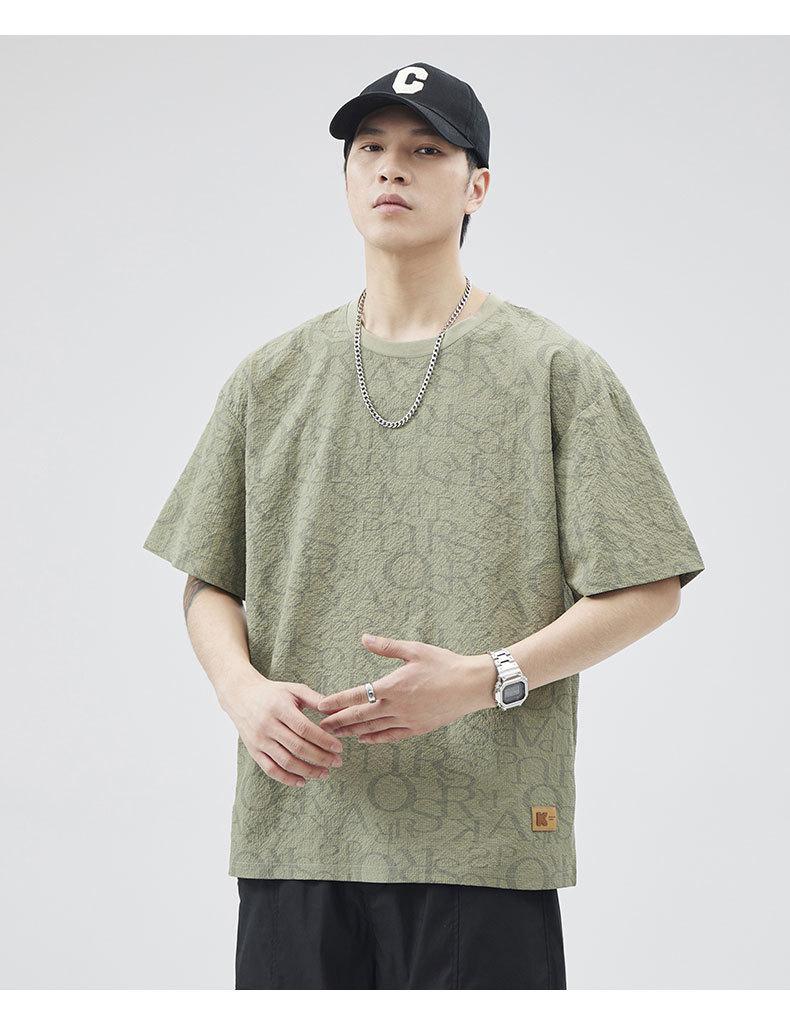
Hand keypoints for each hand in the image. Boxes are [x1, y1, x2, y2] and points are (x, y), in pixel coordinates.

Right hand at [221, 668, 343, 787]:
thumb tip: (338, 712)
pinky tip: (303, 781)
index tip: (339, 748)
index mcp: (280, 708)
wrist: (241, 695)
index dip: (323, 740)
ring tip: (324, 773)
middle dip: (321, 758)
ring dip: (308, 771)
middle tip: (337, 762)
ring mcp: (259, 740)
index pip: (305, 729)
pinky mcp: (254, 751)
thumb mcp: (294, 690)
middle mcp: (268, 725)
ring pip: (286, 761)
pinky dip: (287, 779)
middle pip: (298, 747)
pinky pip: (271, 769)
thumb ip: (316, 700)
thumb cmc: (273, 693)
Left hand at [315, 634, 496, 742]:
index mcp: (393, 685)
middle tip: (320, 726)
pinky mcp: (418, 728)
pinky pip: (391, 736)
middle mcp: (396, 706)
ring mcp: (407, 720)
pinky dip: (375, 739)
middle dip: (338, 721)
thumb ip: (387, 646)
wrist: (471, 685)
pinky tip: (365, 739)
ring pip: (373, 729)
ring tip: (337, 734)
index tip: (321, 705)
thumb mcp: (415, 650)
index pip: (357, 694)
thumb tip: (364, 638)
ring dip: (353, 731)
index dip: (337, 701)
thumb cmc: (444, 663)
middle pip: (360, 716)